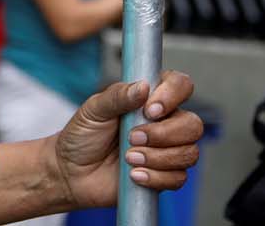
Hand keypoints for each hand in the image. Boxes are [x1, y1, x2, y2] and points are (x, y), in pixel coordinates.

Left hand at [50, 70, 202, 208]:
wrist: (71, 172)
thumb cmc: (82, 135)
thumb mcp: (94, 109)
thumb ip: (118, 96)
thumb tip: (143, 87)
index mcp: (150, 98)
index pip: (180, 86)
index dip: (172, 96)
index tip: (150, 110)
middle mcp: (164, 123)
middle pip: (193, 124)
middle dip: (164, 134)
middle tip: (132, 138)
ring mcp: (167, 150)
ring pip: (188, 152)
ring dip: (157, 157)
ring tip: (128, 157)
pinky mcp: (164, 176)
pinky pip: (178, 178)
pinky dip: (155, 177)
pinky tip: (133, 175)